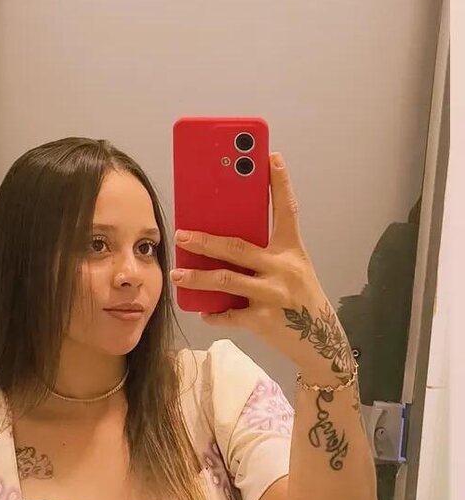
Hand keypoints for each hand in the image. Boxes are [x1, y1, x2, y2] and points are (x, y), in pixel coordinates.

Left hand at [169, 151, 355, 382]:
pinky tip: (203, 311)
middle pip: (237, 247)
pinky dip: (213, 314)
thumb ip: (267, 256)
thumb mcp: (293, 271)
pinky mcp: (264, 320)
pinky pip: (230, 315)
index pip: (287, 210)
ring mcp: (273, 295)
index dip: (280, 183)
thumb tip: (225, 244)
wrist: (320, 342)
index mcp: (292, 251)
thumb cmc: (300, 301)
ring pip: (226, 280)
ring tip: (177, 274)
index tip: (271, 157)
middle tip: (181, 235)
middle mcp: (283, 269)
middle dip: (205, 240)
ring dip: (198, 277)